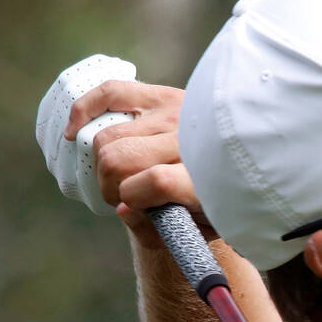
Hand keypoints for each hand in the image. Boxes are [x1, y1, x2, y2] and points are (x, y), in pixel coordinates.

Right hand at [64, 79, 215, 248]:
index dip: (134, 200)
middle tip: (125, 197)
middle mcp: (191, 137)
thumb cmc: (218, 203)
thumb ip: (160, 229)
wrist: (246, 160)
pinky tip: (74, 133)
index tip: (137, 209)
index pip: (157, 180)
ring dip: (103, 165)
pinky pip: (110, 92)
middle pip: (120, 159)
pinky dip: (84, 110)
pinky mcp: (162, 94)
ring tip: (120, 177)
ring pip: (109, 138)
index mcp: (207, 171)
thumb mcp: (198, 229)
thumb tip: (123, 210)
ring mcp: (175, 111)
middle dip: (111, 187)